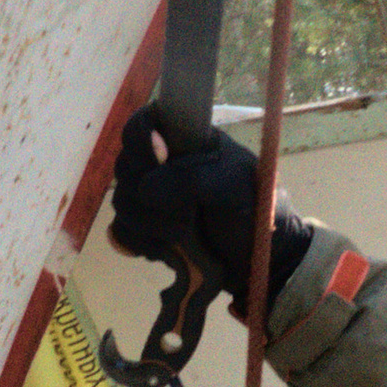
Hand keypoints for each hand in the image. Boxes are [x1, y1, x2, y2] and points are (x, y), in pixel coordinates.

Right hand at [109, 110, 258, 308]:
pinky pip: (122, 232)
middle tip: (186, 211)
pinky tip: (169, 250)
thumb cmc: (257, 213)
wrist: (264, 263)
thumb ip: (193, 179)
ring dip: (149, 224)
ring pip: (121, 202)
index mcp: (185, 141)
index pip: (142, 122)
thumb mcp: (235, 186)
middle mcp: (163, 165)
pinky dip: (142, 243)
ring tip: (184, 235)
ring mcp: (153, 198)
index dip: (140, 140)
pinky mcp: (147, 230)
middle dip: (149, 193)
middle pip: (126, 166)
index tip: (158, 160)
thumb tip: (146, 190)